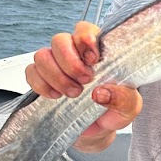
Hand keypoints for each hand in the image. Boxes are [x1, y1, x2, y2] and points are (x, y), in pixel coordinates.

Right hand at [25, 21, 142, 148]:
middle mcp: (75, 53)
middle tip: (85, 81)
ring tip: (73, 93)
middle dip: (69, 62)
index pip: (84, 29)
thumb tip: (101, 93)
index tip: (93, 60)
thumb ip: (123, 99)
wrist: (98, 131)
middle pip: (59, 40)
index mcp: (99, 51)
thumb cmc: (115, 111)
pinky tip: (55, 96)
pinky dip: (41, 85)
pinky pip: (31, 72)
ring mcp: (57, 65)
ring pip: (42, 55)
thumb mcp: (129, 107)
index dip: (84, 40)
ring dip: (55, 76)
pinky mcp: (43, 80)